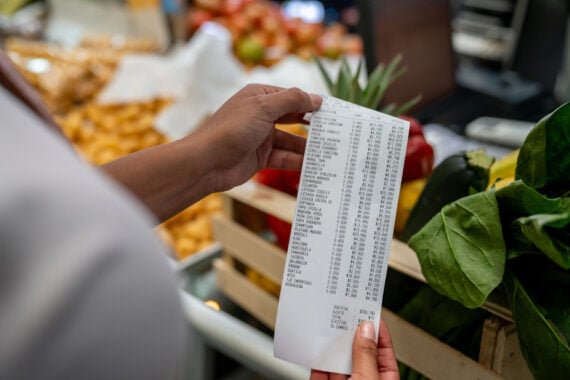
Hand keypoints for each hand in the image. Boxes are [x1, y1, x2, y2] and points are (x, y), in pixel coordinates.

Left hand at [101, 84, 320, 221]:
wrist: (206, 162)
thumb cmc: (232, 129)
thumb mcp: (264, 108)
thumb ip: (292, 100)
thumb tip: (316, 97)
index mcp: (260, 97)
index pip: (292, 97)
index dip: (312, 103)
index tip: (333, 112)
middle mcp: (261, 115)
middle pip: (294, 118)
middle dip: (313, 126)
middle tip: (336, 133)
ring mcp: (261, 137)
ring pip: (291, 141)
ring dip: (307, 148)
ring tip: (329, 153)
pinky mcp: (260, 158)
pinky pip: (284, 158)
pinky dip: (297, 162)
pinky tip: (312, 166)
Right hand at [310, 320, 398, 379]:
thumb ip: (365, 355)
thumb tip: (366, 330)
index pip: (383, 351)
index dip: (378, 331)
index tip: (369, 313)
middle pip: (358, 353)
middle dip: (351, 335)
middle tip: (346, 315)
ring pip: (338, 361)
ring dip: (333, 346)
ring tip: (329, 327)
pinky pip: (320, 370)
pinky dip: (317, 358)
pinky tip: (316, 346)